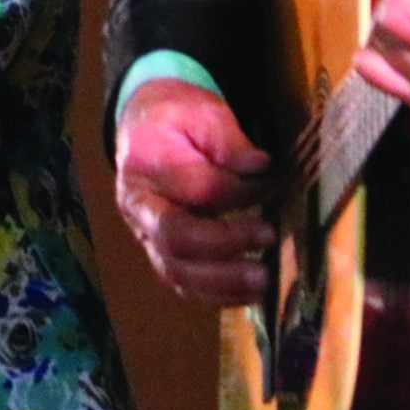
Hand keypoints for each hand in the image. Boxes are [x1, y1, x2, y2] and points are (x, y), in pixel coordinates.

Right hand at [114, 76, 274, 305]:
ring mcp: (144, 233)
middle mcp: (138, 203)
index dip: (237, 193)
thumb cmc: (179, 119)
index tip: (271, 186)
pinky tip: (249, 295)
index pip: (195, 187)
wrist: (146, 126)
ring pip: (175, 270)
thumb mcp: (205, 114)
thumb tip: (260, 167)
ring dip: (222, 281)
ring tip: (263, 280)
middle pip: (175, 236)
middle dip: (225, 243)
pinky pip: (181, 283)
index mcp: (146, 160)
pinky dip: (215, 295)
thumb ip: (231, 142)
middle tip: (268, 236)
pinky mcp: (158, 252)